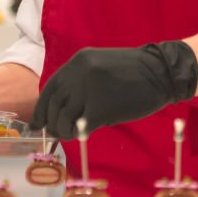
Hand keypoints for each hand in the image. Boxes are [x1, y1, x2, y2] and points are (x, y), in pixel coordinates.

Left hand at [30, 42, 197, 140]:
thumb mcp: (99, 67)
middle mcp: (80, 73)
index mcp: (78, 62)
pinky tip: (83, 134)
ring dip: (64, 131)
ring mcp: (90, 90)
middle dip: (51, 122)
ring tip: (72, 134)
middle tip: (55, 134)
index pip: (50, 88)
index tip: (37, 124)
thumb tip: (60, 109)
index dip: (41, 108)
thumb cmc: (132, 73)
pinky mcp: (102, 108)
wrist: (160, 72)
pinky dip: (78, 134)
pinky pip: (80, 127)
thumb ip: (80, 82)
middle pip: (54, 104)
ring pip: (64, 118)